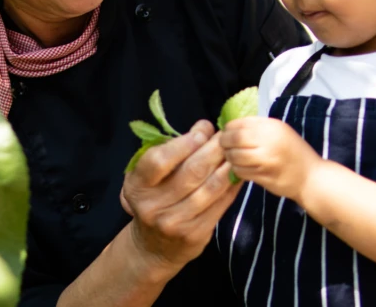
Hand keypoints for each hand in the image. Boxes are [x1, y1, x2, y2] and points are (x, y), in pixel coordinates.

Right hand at [120, 120, 242, 275]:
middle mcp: (153, 205)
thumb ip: (168, 153)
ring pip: (209, 188)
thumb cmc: (153, 200)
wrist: (154, 247)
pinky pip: (220, 204)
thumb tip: (203, 128)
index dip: (183, 143)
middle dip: (212, 149)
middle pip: (190, 172)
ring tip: (235, 151)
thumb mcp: (146, 177)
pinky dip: (232, 186)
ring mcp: (175, 222)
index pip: (159, 161)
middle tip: (226, 136)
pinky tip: (238, 173)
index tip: (202, 129)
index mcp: (137, 186)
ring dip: (226, 166)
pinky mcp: (196, 233)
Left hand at [220, 117, 321, 200]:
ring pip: (234, 156)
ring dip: (230, 157)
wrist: (311, 177)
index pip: (239, 123)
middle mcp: (268, 141)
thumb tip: (232, 125)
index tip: (226, 132)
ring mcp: (265, 160)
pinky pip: (240, 171)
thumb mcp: (280, 131)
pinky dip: (236, 169)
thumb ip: (258, 127)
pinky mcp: (263, 176)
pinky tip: (241, 168)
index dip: (228, 128)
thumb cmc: (294, 152)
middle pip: (234, 139)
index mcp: (272, 127)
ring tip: (233, 157)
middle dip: (224, 142)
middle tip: (224, 145)